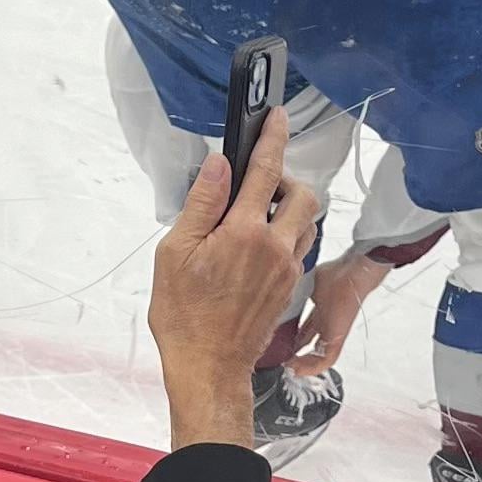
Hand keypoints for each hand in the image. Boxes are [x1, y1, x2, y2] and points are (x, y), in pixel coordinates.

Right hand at [148, 105, 320, 449]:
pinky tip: (258, 243)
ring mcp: (287, 269)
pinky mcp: (288, 287)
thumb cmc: (184, 315)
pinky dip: (286, 232)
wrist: (209, 367)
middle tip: (257, 183)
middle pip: (303, 194)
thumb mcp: (175, 253)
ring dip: (289, 206)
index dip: (271, 137)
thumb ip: (202, 203)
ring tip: (256, 212)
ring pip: (306, 221)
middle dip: (286, 177)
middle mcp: (275, 247)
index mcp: (245, 233)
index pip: (265, 170)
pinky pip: (299, 246)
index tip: (274, 115)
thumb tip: (219, 165)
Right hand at [286, 247, 384, 374]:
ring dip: (301, 362)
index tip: (278, 339)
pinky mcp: (336, 340)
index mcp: (319, 310)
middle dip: (294, 349)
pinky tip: (295, 368)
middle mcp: (325, 323)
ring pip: (317, 354)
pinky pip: (324, 360)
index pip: (305, 328)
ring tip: (286, 366)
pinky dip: (310, 367)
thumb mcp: (306, 285)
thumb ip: (294, 294)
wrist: (351, 276)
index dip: (292, 335)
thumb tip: (276, 298)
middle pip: (309, 341)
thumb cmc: (334, 274)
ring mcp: (332, 332)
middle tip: (279, 356)